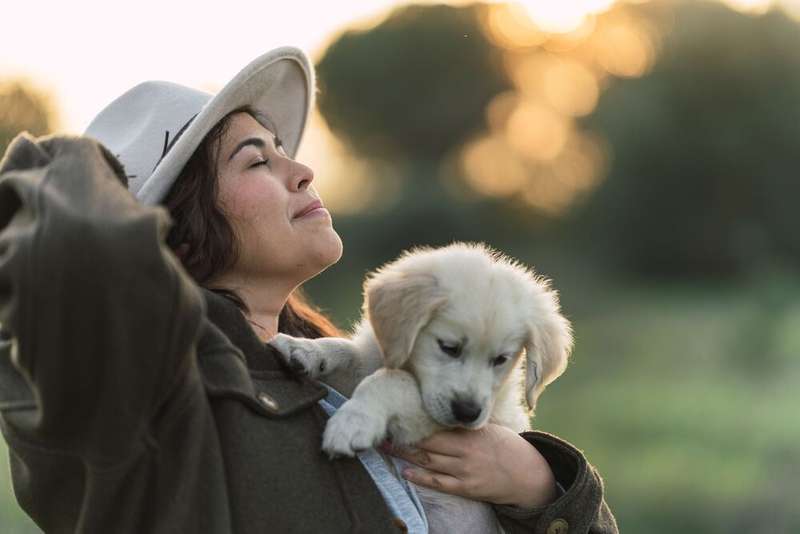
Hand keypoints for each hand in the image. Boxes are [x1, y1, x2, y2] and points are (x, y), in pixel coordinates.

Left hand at [385, 424, 557, 507]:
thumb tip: (441, 413)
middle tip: (383, 432)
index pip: (438, 426)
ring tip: (387, 448)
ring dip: (406, 455)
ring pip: (429, 461)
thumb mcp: (488, 429)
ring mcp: (465, 471)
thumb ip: (465, 426)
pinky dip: (421, 477)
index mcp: (471, 433)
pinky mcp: (466, 488)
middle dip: (404, 438)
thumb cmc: (506, 447)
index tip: (397, 415)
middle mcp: (465, 451)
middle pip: (427, 443)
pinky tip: (405, 472)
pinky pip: (439, 482)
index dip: (415, 422)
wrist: (528, 475)